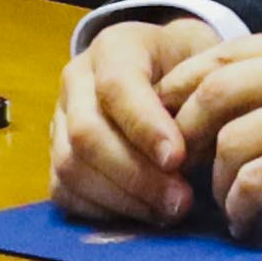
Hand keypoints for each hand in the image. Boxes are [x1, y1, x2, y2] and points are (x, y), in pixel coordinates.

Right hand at [52, 16, 221, 228]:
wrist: (166, 65)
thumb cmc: (190, 67)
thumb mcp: (205, 63)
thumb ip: (201, 98)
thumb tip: (195, 152)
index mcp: (115, 47)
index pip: (117, 86)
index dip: (144, 126)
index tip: (178, 159)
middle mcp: (77, 79)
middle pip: (87, 133)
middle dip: (135, 175)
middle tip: (179, 201)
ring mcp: (60, 117)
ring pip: (71, 166)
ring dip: (120, 198)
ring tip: (165, 212)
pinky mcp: (56, 152)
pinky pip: (63, 190)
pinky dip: (100, 209)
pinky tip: (141, 213)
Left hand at [157, 23, 261, 235]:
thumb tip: (242, 107)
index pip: (224, 54)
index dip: (183, 93)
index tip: (173, 130)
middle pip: (213, 91)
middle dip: (185, 137)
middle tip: (184, 174)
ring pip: (231, 141)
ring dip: (217, 183)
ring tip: (228, 207)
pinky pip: (258, 182)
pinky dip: (242, 208)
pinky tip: (249, 224)